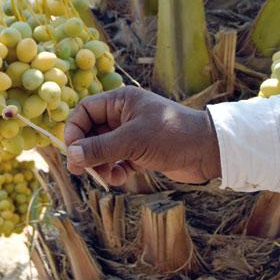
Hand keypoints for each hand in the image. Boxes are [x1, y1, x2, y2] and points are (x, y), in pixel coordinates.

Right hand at [64, 86, 220, 186]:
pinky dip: (115, 170)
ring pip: (103, 149)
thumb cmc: (172, 136)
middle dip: (86, 151)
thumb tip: (71, 156)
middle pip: (91, 132)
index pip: (85, 111)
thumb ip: (100, 148)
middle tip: (81, 171)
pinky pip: (117, 161)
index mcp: (121, 101)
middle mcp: (124, 115)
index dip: (74, 130)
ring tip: (107, 177)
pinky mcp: (140, 152)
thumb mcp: (132, 141)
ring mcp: (132, 134)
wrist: (208, 151)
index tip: (72, 152)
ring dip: (100, 164)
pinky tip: (122, 178)